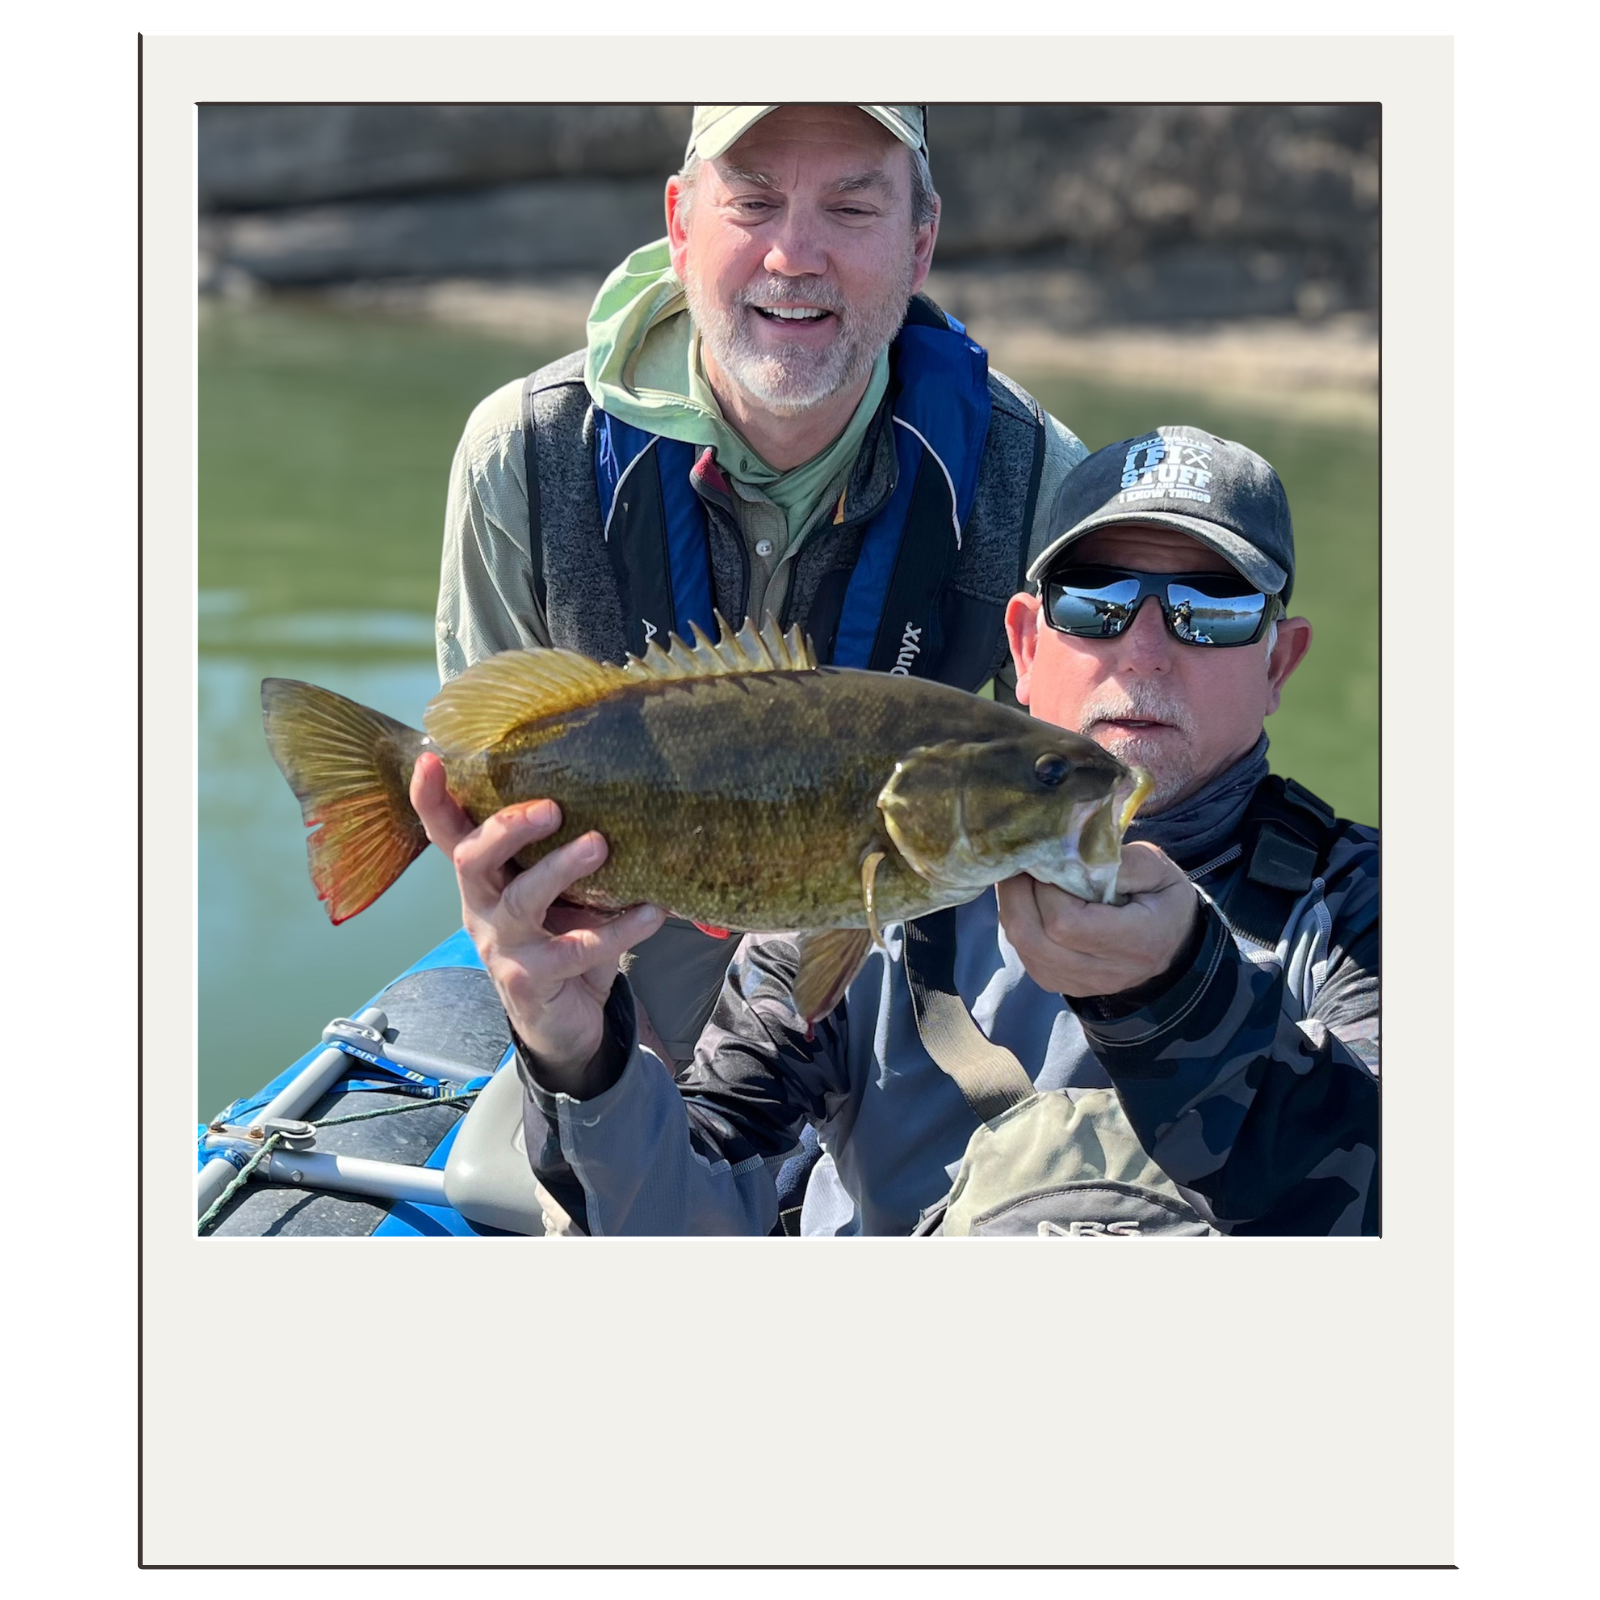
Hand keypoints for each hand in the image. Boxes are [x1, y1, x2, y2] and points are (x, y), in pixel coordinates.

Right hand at [410, 753, 664, 1092]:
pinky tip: (653, 912)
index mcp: (484, 879)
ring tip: (599, 844)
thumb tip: (618, 797)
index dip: (432, 798)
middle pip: (472, 859)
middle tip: (552, 808)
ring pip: (521, 900)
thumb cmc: (561, 940)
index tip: (430, 759)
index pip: (447, 833)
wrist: (564, 1023)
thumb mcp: (558, 893)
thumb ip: (564, 853)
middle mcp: (482, 908)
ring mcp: (501, 946)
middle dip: (507, 828)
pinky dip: (619, 929)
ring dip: (560, 868)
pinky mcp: (530, 980)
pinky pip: (575, 949)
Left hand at [996, 842, 1198, 998]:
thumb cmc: (1164, 900)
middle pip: (1033, 938)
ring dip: (1012, 907)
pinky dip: (1018, 923)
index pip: (1066, 923)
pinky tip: (1027, 900)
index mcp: (1135, 941)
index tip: (1049, 859)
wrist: (1173, 946)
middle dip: (1017, 894)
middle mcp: (1103, 971)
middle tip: (1022, 862)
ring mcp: (1078, 983)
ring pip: (1023, 947)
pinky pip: (1024, 954)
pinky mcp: (1060, 983)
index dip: (1045, 889)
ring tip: (1021, 877)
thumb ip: (1118, 860)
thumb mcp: (1158, 868)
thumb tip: (1070, 851)